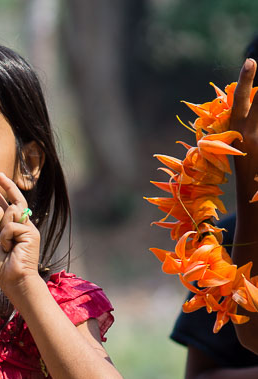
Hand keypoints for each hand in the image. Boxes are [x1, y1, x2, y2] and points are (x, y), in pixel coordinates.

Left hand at [0, 172, 41, 290]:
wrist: (14, 280)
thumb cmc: (1, 265)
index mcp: (13, 230)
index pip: (6, 208)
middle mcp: (23, 226)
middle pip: (15, 202)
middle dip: (7, 187)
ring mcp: (28, 229)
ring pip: (11, 213)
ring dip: (2, 228)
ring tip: (5, 246)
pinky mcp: (31, 232)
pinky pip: (10, 226)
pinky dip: (5, 237)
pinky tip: (9, 248)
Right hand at [231, 58, 257, 203]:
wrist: (255, 203)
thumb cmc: (248, 171)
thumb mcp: (241, 146)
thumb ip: (249, 124)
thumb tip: (257, 98)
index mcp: (236, 132)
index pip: (241, 99)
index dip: (245, 80)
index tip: (251, 60)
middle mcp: (250, 135)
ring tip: (256, 138)